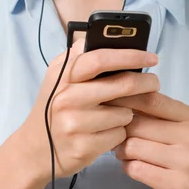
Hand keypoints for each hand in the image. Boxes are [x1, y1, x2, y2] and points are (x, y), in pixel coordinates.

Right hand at [18, 40, 159, 182]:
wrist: (34, 150)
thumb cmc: (53, 110)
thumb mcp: (57, 79)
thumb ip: (77, 58)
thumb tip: (104, 39)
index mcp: (62, 76)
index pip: (100, 58)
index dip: (130, 55)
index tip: (151, 56)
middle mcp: (66, 98)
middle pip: (121, 84)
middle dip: (145, 83)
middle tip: (154, 83)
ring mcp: (74, 124)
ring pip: (124, 113)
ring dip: (127, 113)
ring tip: (114, 115)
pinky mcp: (84, 147)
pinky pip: (119, 135)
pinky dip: (119, 133)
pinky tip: (106, 133)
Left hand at [111, 92, 188, 188]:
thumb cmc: (167, 154)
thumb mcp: (163, 127)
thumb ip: (145, 110)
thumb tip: (111, 89)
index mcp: (188, 117)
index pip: (151, 99)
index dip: (124, 99)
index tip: (105, 102)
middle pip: (137, 125)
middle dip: (120, 132)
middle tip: (118, 140)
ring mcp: (188, 161)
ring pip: (133, 147)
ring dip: (121, 152)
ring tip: (125, 154)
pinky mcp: (178, 184)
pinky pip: (136, 169)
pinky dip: (127, 168)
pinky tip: (133, 168)